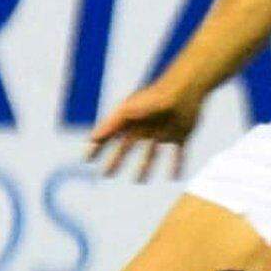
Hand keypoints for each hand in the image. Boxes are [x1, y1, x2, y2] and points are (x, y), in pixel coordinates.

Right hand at [88, 76, 202, 179]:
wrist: (184, 90)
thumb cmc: (153, 99)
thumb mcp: (127, 111)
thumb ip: (110, 125)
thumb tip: (92, 138)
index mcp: (130, 119)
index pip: (109, 135)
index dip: (97, 147)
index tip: (86, 159)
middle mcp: (144, 126)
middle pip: (126, 147)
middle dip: (116, 160)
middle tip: (106, 174)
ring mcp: (162, 131)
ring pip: (150, 153)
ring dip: (144, 167)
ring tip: (138, 181)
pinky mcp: (179, 134)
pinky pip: (177, 154)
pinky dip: (175, 165)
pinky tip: (174, 177)